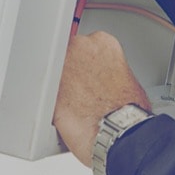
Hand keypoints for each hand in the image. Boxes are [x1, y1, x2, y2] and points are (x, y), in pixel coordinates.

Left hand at [53, 31, 151, 166]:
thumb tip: (103, 78)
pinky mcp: (47, 90)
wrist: (120, 132)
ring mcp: (61, 66)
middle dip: (72, 71)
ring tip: (77, 105)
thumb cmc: (128, 110)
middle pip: (68, 54)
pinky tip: (65, 115)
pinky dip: (51, 103)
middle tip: (84, 91)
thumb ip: (109, 70)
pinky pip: (45, 94)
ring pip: (54, 73)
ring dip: (61, 87)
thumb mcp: (127, 78)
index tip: (90, 75)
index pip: (87, 45)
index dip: (88, 64)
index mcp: (102, 42)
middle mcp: (80, 48)